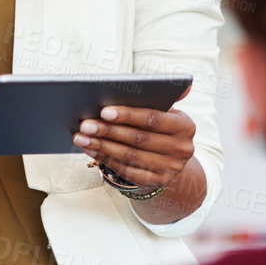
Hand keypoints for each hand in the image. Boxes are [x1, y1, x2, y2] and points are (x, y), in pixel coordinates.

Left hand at [72, 85, 195, 188]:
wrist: (169, 157)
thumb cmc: (158, 125)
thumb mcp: (164, 110)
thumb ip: (157, 96)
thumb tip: (174, 84)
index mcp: (184, 125)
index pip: (153, 119)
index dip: (127, 115)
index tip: (103, 111)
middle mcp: (181, 148)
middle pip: (138, 138)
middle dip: (108, 131)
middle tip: (85, 125)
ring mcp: (170, 167)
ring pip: (130, 156)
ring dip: (102, 146)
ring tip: (81, 137)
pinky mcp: (157, 181)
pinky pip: (127, 171)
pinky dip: (106, 159)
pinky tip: (90, 150)